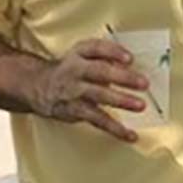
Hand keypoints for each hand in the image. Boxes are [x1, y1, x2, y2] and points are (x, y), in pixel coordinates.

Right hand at [27, 39, 146, 141]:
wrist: (38, 86)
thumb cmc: (71, 69)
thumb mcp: (83, 54)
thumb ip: (106, 56)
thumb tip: (133, 65)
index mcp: (80, 53)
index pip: (96, 48)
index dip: (113, 52)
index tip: (130, 59)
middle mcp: (76, 71)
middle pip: (100, 72)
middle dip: (123, 78)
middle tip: (143, 83)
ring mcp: (75, 91)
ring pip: (99, 96)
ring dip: (121, 101)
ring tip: (140, 105)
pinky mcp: (76, 111)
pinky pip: (98, 120)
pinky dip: (115, 128)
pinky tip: (130, 134)